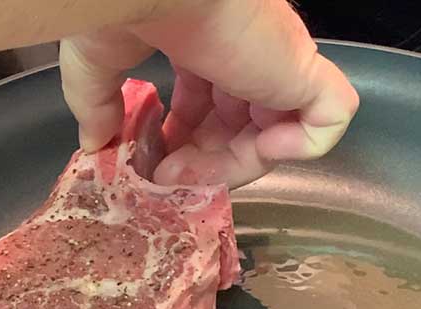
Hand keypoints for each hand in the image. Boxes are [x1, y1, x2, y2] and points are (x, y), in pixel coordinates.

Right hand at [59, 0, 358, 187]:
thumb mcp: (96, 65)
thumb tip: (94, 145)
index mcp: (207, 42)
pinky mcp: (303, 71)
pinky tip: (253, 149)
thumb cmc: (121, 6)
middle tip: (163, 179)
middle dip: (201, 161)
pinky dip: (297, 148)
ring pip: (275, 134)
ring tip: (183, 177)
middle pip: (240, 126)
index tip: (152, 162)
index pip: (210, 102)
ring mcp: (278, 62)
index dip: (184, 140)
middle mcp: (248, 51)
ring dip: (231, 166)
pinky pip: (326, 122)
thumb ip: (98, 106)